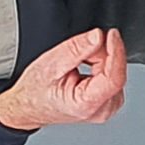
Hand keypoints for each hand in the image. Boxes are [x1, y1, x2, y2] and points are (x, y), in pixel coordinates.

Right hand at [0, 29, 128, 131]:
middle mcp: (101, 110)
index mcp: (86, 105)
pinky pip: (112, 76)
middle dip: (100, 54)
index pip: (114, 78)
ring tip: (76, 65)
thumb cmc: (35, 92)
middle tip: (77, 53)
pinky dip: (100, 66)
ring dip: (99, 60)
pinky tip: (83, 69)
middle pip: (114, 72)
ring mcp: (106, 108)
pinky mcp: (108, 102)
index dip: (116, 52)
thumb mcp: (51, 64)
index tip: (111, 34)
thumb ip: (76, 49)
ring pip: (114, 72)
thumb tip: (98, 36)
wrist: (28, 107)